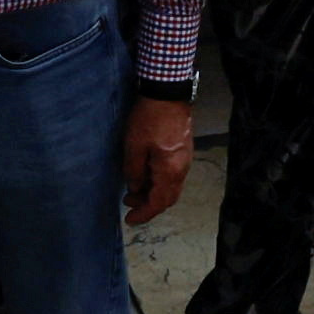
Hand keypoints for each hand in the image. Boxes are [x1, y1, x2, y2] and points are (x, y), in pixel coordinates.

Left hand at [121, 89, 196, 226]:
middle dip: (148, 205)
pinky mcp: (183, 151)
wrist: (169, 93)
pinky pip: (172, 176)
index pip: (158, 202)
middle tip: (129, 203)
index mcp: (170, 172)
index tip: (129, 220)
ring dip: (153, 192)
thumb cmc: (149, 119)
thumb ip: (134, 172)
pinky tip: (146, 175)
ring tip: (133, 190)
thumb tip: (136, 188)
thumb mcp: (134, 147)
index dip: (144, 214)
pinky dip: (159, 182)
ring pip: (170, 187)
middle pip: (167, 198)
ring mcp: (185, 161)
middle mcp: (182, 170)